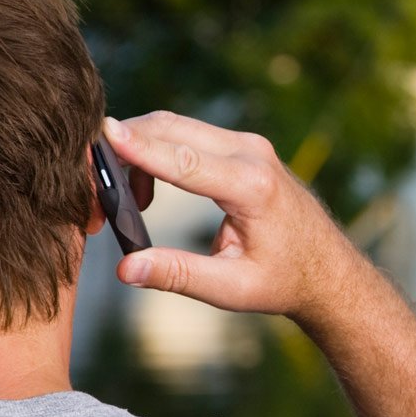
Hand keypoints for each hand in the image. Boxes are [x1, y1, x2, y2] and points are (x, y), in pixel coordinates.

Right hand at [105, 111, 371, 322]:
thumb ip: (178, 275)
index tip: (103, 134)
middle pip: (172, 129)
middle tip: (89, 183)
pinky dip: (156, 152)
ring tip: (123, 203)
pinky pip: (187, 135)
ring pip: (176, 126)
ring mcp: (247, 144)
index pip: (185, 159)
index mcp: (252, 188)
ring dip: (138, 150)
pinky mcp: (241, 145)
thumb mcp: (231, 290)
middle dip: (125, 146)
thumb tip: (126, 268)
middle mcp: (251, 154)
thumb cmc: (283, 281)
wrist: (326, 268)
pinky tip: (146, 195)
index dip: (141, 148)